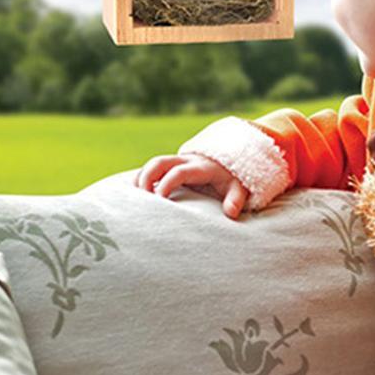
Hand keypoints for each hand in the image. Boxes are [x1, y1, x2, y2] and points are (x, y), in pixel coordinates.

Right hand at [133, 154, 248, 218]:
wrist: (228, 164)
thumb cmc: (231, 180)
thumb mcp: (239, 188)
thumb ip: (236, 199)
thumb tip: (231, 213)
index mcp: (200, 168)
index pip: (179, 172)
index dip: (166, 184)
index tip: (160, 200)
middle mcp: (185, 161)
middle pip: (159, 162)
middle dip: (146, 178)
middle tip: (142, 199)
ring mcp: (176, 162)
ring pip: (152, 164)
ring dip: (140, 179)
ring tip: (135, 200)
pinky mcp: (170, 166)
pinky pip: (151, 169)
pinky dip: (141, 179)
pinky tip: (136, 196)